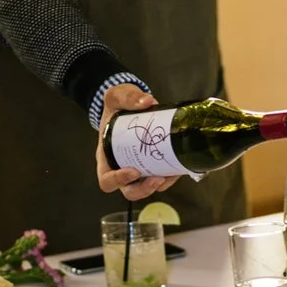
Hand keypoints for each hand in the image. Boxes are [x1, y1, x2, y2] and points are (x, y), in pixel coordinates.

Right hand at [95, 84, 181, 199]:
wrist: (129, 103)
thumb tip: (147, 102)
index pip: (107, 180)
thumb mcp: (117, 95)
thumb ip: (129, 96)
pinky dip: (170, 177)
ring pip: (146, 187)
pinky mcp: (152, 164)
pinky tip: (179, 167)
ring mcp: (137, 168)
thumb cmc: (117, 105)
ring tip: (172, 174)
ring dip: (160, 185)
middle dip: (144, 189)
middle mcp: (121, 167)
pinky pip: (160, 178)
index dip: (118, 181)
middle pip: (129, 190)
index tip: (134, 171)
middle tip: (158, 179)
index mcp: (107, 156)